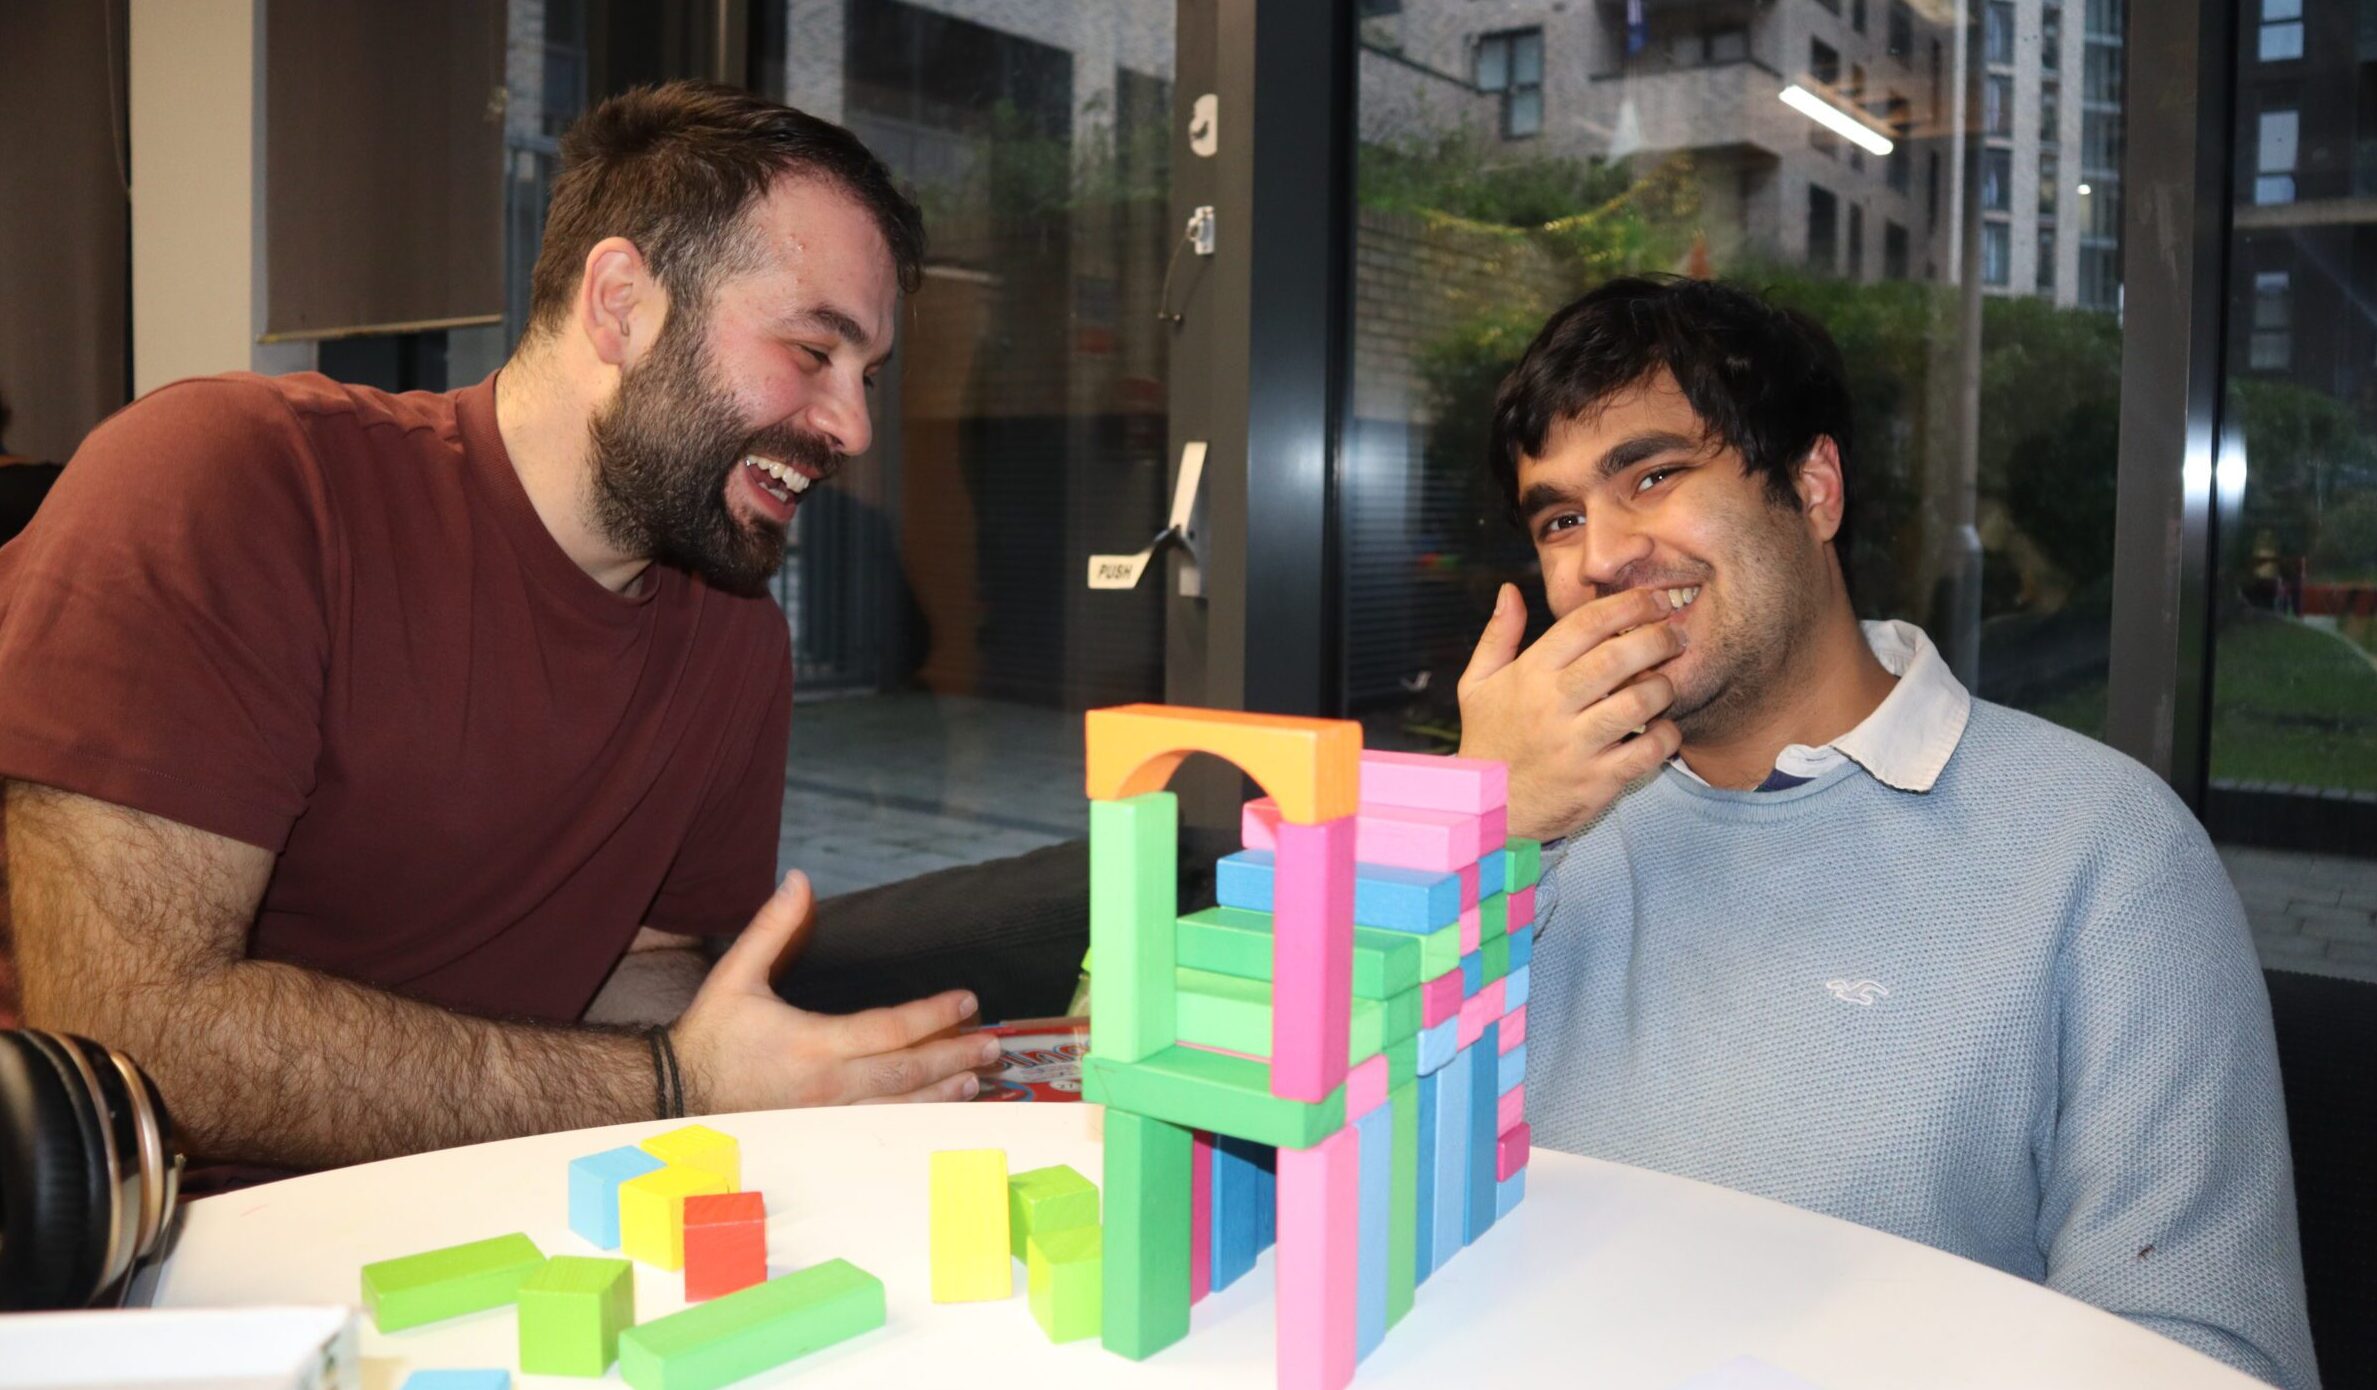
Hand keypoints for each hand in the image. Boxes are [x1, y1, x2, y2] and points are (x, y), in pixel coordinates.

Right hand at [671, 871, 997, 1110]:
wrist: (674, 1095)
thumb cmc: (711, 1035)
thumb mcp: (737, 974)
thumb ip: (773, 927)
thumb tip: (800, 879)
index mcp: (814, 1044)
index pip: (891, 1028)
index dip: (935, 1014)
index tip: (967, 1001)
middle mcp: (828, 1087)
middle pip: (908, 1072)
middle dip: (956, 1055)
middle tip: (994, 1044)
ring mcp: (827, 1119)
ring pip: (900, 1108)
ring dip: (943, 1093)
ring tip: (977, 1080)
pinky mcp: (822, 1139)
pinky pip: (880, 1132)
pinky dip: (915, 1122)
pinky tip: (938, 1114)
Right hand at [1457, 583, 1685, 841]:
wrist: (1488, 808)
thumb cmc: (1489, 739)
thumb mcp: (1478, 684)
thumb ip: (1497, 634)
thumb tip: (1509, 590)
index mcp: (1529, 675)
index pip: (1585, 624)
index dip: (1626, 604)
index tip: (1652, 599)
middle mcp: (1552, 706)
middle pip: (1618, 657)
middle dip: (1657, 638)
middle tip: (1675, 635)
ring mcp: (1576, 745)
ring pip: (1638, 702)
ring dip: (1663, 686)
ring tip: (1666, 682)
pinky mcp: (1598, 780)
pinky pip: (1647, 751)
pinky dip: (1666, 735)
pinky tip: (1663, 727)